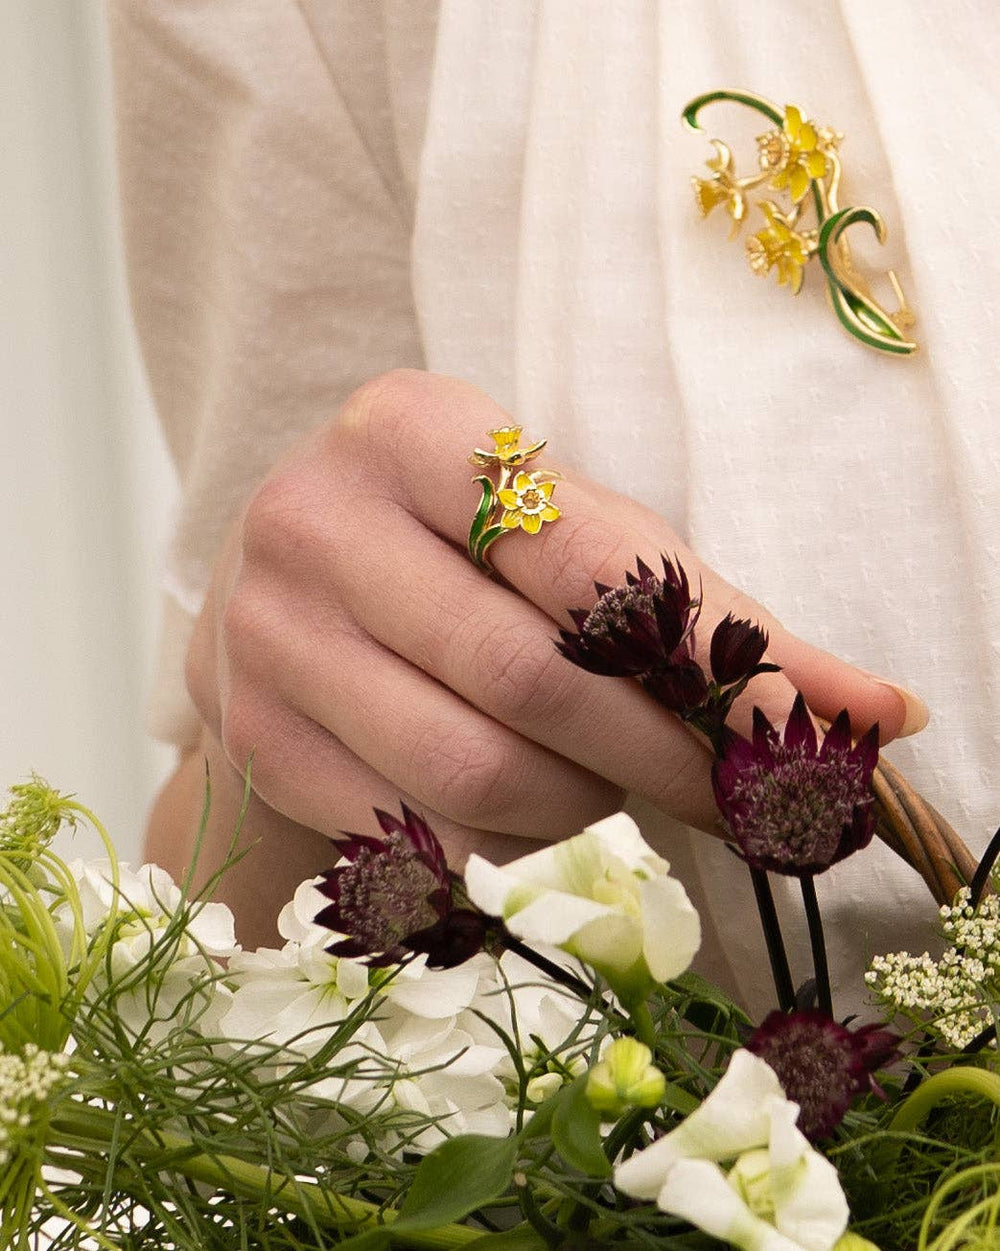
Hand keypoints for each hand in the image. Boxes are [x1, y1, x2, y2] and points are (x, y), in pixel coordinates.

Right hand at [166, 370, 922, 940]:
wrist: (284, 614)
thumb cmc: (458, 565)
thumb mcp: (569, 546)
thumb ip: (709, 616)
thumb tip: (885, 715)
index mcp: (410, 428)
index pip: (586, 554)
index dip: (709, 661)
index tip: (799, 739)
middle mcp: (314, 516)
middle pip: (529, 678)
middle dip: (658, 759)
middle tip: (728, 795)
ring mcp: (264, 633)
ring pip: (473, 771)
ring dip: (576, 803)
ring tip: (598, 780)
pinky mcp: (253, 737)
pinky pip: (416, 833)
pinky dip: (501, 845)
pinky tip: (516, 810)